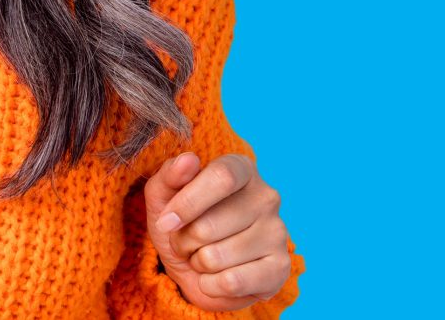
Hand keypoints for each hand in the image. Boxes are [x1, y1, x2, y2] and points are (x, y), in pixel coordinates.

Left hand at [144, 151, 292, 310]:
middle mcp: (266, 196)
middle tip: (184, 241)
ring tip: (202, 256)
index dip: (187, 203)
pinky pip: (232, 282)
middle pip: (209, 224)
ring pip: (216, 256)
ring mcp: (278, 232)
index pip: (221, 176)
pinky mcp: (280, 268)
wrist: (196, 266)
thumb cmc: (182, 222)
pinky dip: (211, 285)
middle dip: (184, 240)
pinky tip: (216, 277)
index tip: (166, 222)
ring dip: (197, 262)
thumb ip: (170, 175)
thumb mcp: (164, 194)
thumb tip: (189, 159)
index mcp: (241, 168)